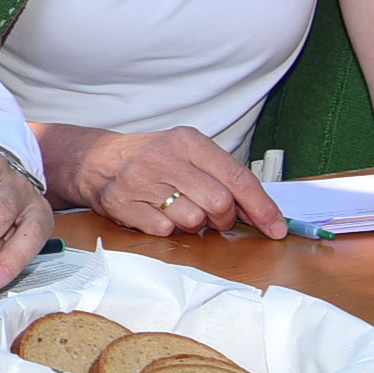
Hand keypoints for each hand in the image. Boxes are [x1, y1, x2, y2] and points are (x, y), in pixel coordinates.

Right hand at [64, 127, 284, 238]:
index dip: (261, 207)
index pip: (237, 178)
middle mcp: (165, 158)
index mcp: (188, 142)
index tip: (276, 228)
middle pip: (219, 203)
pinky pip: (165, 230)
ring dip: (194, 224)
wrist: (98, 161)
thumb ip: (223, 177)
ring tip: (181, 210)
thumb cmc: (154, 159)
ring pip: (193, 220)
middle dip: (224, 218)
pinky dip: (168, 228)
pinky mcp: (123, 204)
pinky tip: (159, 213)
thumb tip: (261, 212)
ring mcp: (142, 181)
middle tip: (216, 218)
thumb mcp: (188, 153)